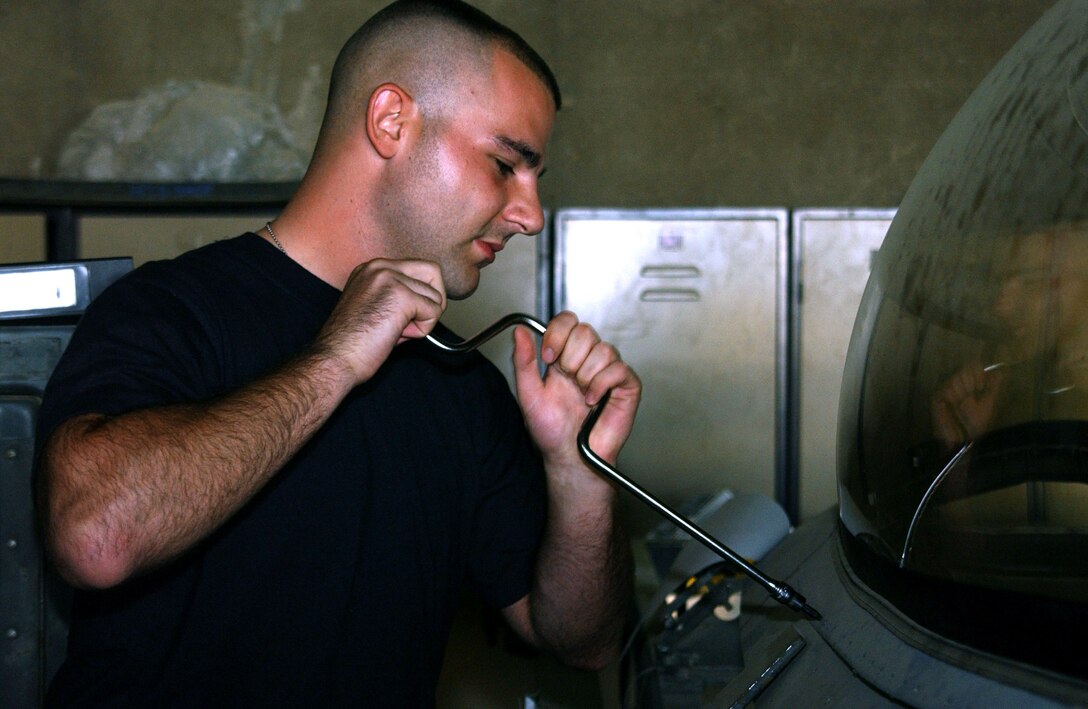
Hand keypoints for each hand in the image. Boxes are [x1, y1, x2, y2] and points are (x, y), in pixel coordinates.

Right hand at [315, 259, 445, 384]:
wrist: (336, 358)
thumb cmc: (353, 343)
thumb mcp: (377, 307)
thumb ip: (400, 296)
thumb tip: (429, 301)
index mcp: (373, 268)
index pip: (419, 269)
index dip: (420, 296)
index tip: (405, 316)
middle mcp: (380, 267)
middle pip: (433, 272)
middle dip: (432, 301)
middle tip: (413, 322)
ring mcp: (390, 278)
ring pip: (435, 296)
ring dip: (423, 320)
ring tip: (397, 331)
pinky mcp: (401, 296)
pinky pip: (434, 312)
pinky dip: (422, 330)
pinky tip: (398, 335)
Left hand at [512, 311, 640, 469]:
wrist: (569, 457)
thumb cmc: (550, 431)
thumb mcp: (528, 393)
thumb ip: (523, 361)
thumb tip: (519, 332)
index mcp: (564, 357)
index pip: (567, 322)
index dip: (558, 333)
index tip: (549, 357)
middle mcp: (587, 360)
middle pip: (585, 331)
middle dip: (571, 358)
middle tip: (567, 381)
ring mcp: (608, 372)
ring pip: (603, 350)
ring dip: (586, 376)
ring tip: (581, 395)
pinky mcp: (626, 386)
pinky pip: (618, 369)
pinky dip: (601, 385)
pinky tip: (593, 401)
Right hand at [932, 362, 1005, 446]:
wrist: (963, 440)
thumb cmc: (975, 424)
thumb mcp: (989, 403)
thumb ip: (994, 386)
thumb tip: (1000, 370)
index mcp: (969, 383)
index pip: (973, 365)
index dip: (978, 373)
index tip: (981, 387)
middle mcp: (956, 384)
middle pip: (965, 369)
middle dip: (972, 383)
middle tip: (971, 397)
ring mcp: (945, 390)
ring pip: (956, 378)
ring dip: (963, 392)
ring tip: (962, 404)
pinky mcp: (936, 397)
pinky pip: (947, 388)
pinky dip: (953, 397)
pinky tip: (954, 405)